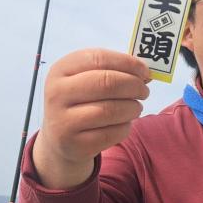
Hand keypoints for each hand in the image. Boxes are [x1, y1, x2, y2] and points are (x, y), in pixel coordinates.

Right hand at [33, 48, 150, 188]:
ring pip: (111, 110)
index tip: (144, 72)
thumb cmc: (81, 101)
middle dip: (134, 86)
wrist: (60, 138)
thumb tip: (145, 72)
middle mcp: (58, 93)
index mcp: (61, 70)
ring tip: (136, 108)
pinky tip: (124, 123)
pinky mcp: (75, 144)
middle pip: (107, 83)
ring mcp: (64, 121)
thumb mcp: (86, 80)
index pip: (98, 58)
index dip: (127, 63)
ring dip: (133, 108)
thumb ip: (112, 71)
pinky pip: (112, 133)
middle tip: (144, 91)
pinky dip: (125, 127)